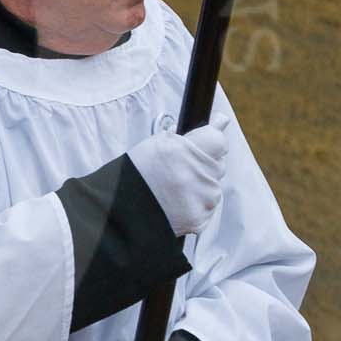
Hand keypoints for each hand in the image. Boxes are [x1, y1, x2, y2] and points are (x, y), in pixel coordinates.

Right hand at [127, 119, 232, 235]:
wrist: (121, 212)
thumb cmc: (135, 175)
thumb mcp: (155, 146)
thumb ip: (187, 137)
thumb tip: (218, 122)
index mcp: (181, 152)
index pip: (218, 139)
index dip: (217, 133)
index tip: (218, 126)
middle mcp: (195, 174)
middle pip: (218, 163)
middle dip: (206, 163)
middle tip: (184, 168)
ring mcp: (200, 199)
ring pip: (213, 186)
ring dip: (201, 185)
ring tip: (175, 190)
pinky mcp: (201, 218)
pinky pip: (207, 206)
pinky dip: (196, 204)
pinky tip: (177, 203)